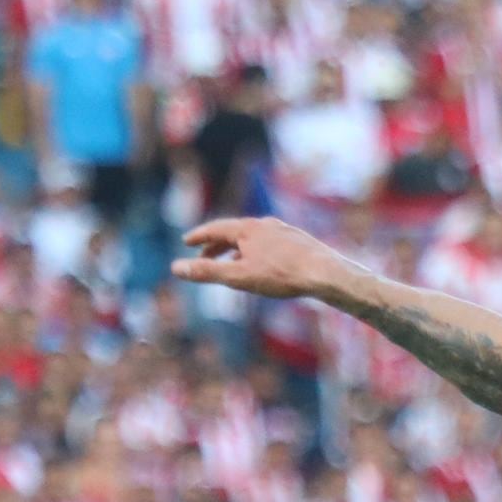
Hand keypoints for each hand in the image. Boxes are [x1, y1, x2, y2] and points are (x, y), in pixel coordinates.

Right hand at [173, 215, 354, 301]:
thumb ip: (206, 272)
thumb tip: (175, 268)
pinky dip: (257, 253)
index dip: (199, 236)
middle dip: (215, 246)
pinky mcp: (298, 241)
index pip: (216, 229)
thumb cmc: (282, 275)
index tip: (186, 242)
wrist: (326, 274)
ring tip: (229, 264)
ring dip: (237, 250)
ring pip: (253, 239)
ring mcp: (283, 231)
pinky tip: (262, 266)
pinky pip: (270, 245)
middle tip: (202, 258)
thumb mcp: (239, 277)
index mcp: (248, 228)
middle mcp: (265, 224)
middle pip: (233, 233)